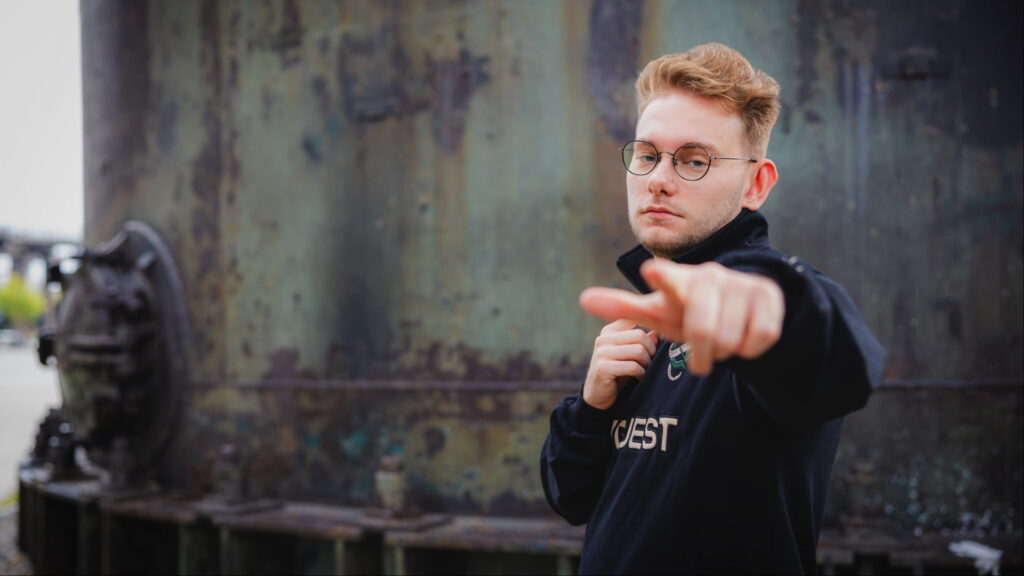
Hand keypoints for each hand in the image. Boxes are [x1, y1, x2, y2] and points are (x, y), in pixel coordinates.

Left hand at [579, 260, 783, 375]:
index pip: (669, 280)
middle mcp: (711, 276)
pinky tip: (745, 337)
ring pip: (732, 337)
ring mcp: (742, 283)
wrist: (739, 312)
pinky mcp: (769, 295)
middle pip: (703, 328)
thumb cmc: (689, 312)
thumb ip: (622, 307)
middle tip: (701, 359)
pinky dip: (752, 347)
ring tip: (723, 343)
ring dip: (726, 350)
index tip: (650, 269)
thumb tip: (582, 298)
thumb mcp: (657, 313)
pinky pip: (761, 336)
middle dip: (703, 351)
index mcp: (680, 281)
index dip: (662, 277)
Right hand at [582, 319, 659, 409]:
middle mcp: (604, 338)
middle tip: (648, 362)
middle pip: (640, 336)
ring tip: (643, 370)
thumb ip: (642, 342)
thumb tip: (656, 333)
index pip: (634, 318)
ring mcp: (602, 352)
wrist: (598, 395)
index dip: (648, 330)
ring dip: (646, 363)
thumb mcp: (631, 355)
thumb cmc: (618, 372)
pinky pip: (632, 366)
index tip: (651, 344)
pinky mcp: (603, 368)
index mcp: (610, 331)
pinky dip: (640, 373)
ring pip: (638, 351)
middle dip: (650, 351)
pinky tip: (638, 377)